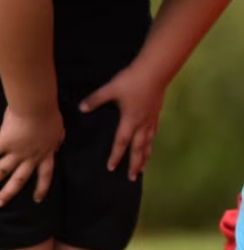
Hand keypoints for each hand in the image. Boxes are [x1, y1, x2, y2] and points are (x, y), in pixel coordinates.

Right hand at [0, 104, 63, 205]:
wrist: (38, 107)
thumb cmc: (49, 115)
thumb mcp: (57, 130)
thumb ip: (56, 139)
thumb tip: (58, 143)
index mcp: (45, 153)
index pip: (45, 175)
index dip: (41, 188)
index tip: (38, 199)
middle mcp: (30, 156)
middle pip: (19, 179)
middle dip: (9, 193)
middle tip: (1, 204)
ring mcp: (15, 151)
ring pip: (2, 170)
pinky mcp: (4, 142)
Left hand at [80, 60, 166, 177]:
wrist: (155, 72)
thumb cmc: (132, 81)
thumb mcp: (110, 89)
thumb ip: (96, 100)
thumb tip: (81, 108)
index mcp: (129, 120)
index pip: (121, 142)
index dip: (116, 156)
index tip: (111, 168)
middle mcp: (141, 124)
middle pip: (138, 149)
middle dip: (135, 164)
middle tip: (132, 178)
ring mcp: (151, 119)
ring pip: (148, 143)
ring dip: (145, 157)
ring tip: (144, 168)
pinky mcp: (156, 113)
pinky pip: (153, 133)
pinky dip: (151, 142)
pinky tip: (151, 143)